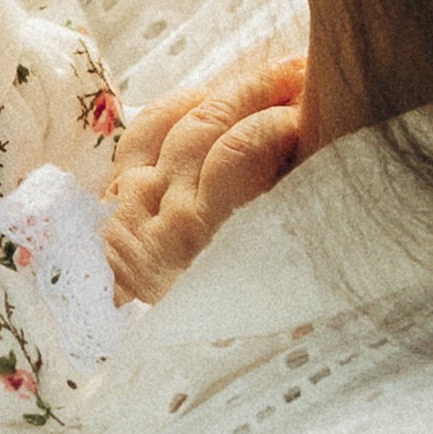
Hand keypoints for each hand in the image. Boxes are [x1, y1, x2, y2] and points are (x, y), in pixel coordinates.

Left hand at [101, 55, 307, 305]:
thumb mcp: (283, 272)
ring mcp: (132, 208)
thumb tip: (317, 138)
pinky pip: (142, 135)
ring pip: (177, 125)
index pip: (241, 151)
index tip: (317, 108)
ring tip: (270, 80)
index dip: (282, 118)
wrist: (187, 361)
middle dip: (259, 91)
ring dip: (227, 94)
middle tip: (301, 73)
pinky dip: (177, 108)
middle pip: (208, 129)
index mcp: (207, 240)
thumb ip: (294, 205)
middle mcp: (161, 221)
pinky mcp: (115, 202)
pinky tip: (211, 97)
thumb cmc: (252, 315)